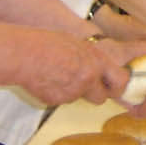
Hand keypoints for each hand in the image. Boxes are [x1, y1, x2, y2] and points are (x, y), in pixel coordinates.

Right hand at [16, 33, 130, 106]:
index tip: (114, 87)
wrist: (24, 54)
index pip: (121, 81)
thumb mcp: (77, 44)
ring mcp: (73, 92)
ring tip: (57, 74)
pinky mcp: (57, 101)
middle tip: (86, 86)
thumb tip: (97, 66)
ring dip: (73, 91)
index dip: (117, 86)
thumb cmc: (47, 43)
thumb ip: (91, 59)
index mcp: (96, 62)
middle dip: (95, 94)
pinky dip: (57, 93)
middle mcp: (88, 79)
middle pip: (101, 98)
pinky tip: (47, 79)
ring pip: (78, 98)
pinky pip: (62, 100)